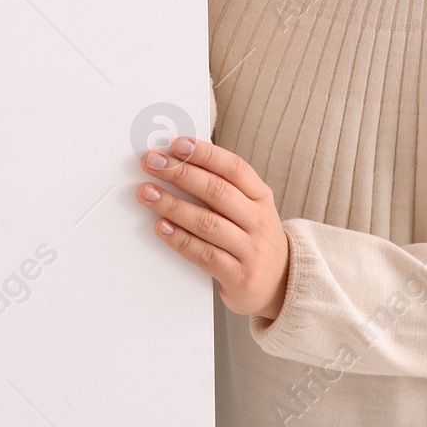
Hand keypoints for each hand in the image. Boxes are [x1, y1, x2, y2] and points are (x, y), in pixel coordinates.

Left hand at [136, 136, 289, 319]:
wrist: (280, 282)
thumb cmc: (254, 238)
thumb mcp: (251, 209)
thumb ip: (224, 189)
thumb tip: (182, 162)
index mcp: (262, 197)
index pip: (235, 168)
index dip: (206, 154)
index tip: (177, 144)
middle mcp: (258, 220)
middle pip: (217, 191)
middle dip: (180, 173)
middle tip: (152, 162)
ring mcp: (250, 248)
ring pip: (207, 222)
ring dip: (172, 205)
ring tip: (146, 192)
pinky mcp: (237, 274)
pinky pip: (203, 254)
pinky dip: (179, 239)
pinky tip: (160, 227)